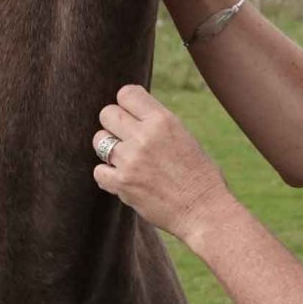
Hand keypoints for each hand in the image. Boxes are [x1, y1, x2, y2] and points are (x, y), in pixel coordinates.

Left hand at [93, 84, 235, 244]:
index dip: (126, 104)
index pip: (126, 93)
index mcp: (163, 120)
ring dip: (109, 149)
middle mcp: (144, 136)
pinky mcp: (122, 183)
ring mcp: (131, 160)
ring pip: (99, 141)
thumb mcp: (184, 137)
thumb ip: (158, 125)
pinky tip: (123, 180)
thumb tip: (134, 116)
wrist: (204, 210)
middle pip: (107, 113)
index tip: (132, 116)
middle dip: (113, 124)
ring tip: (125, 160)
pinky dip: (107, 175)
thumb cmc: (200, 175)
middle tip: (126, 139)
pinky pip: (98, 170)